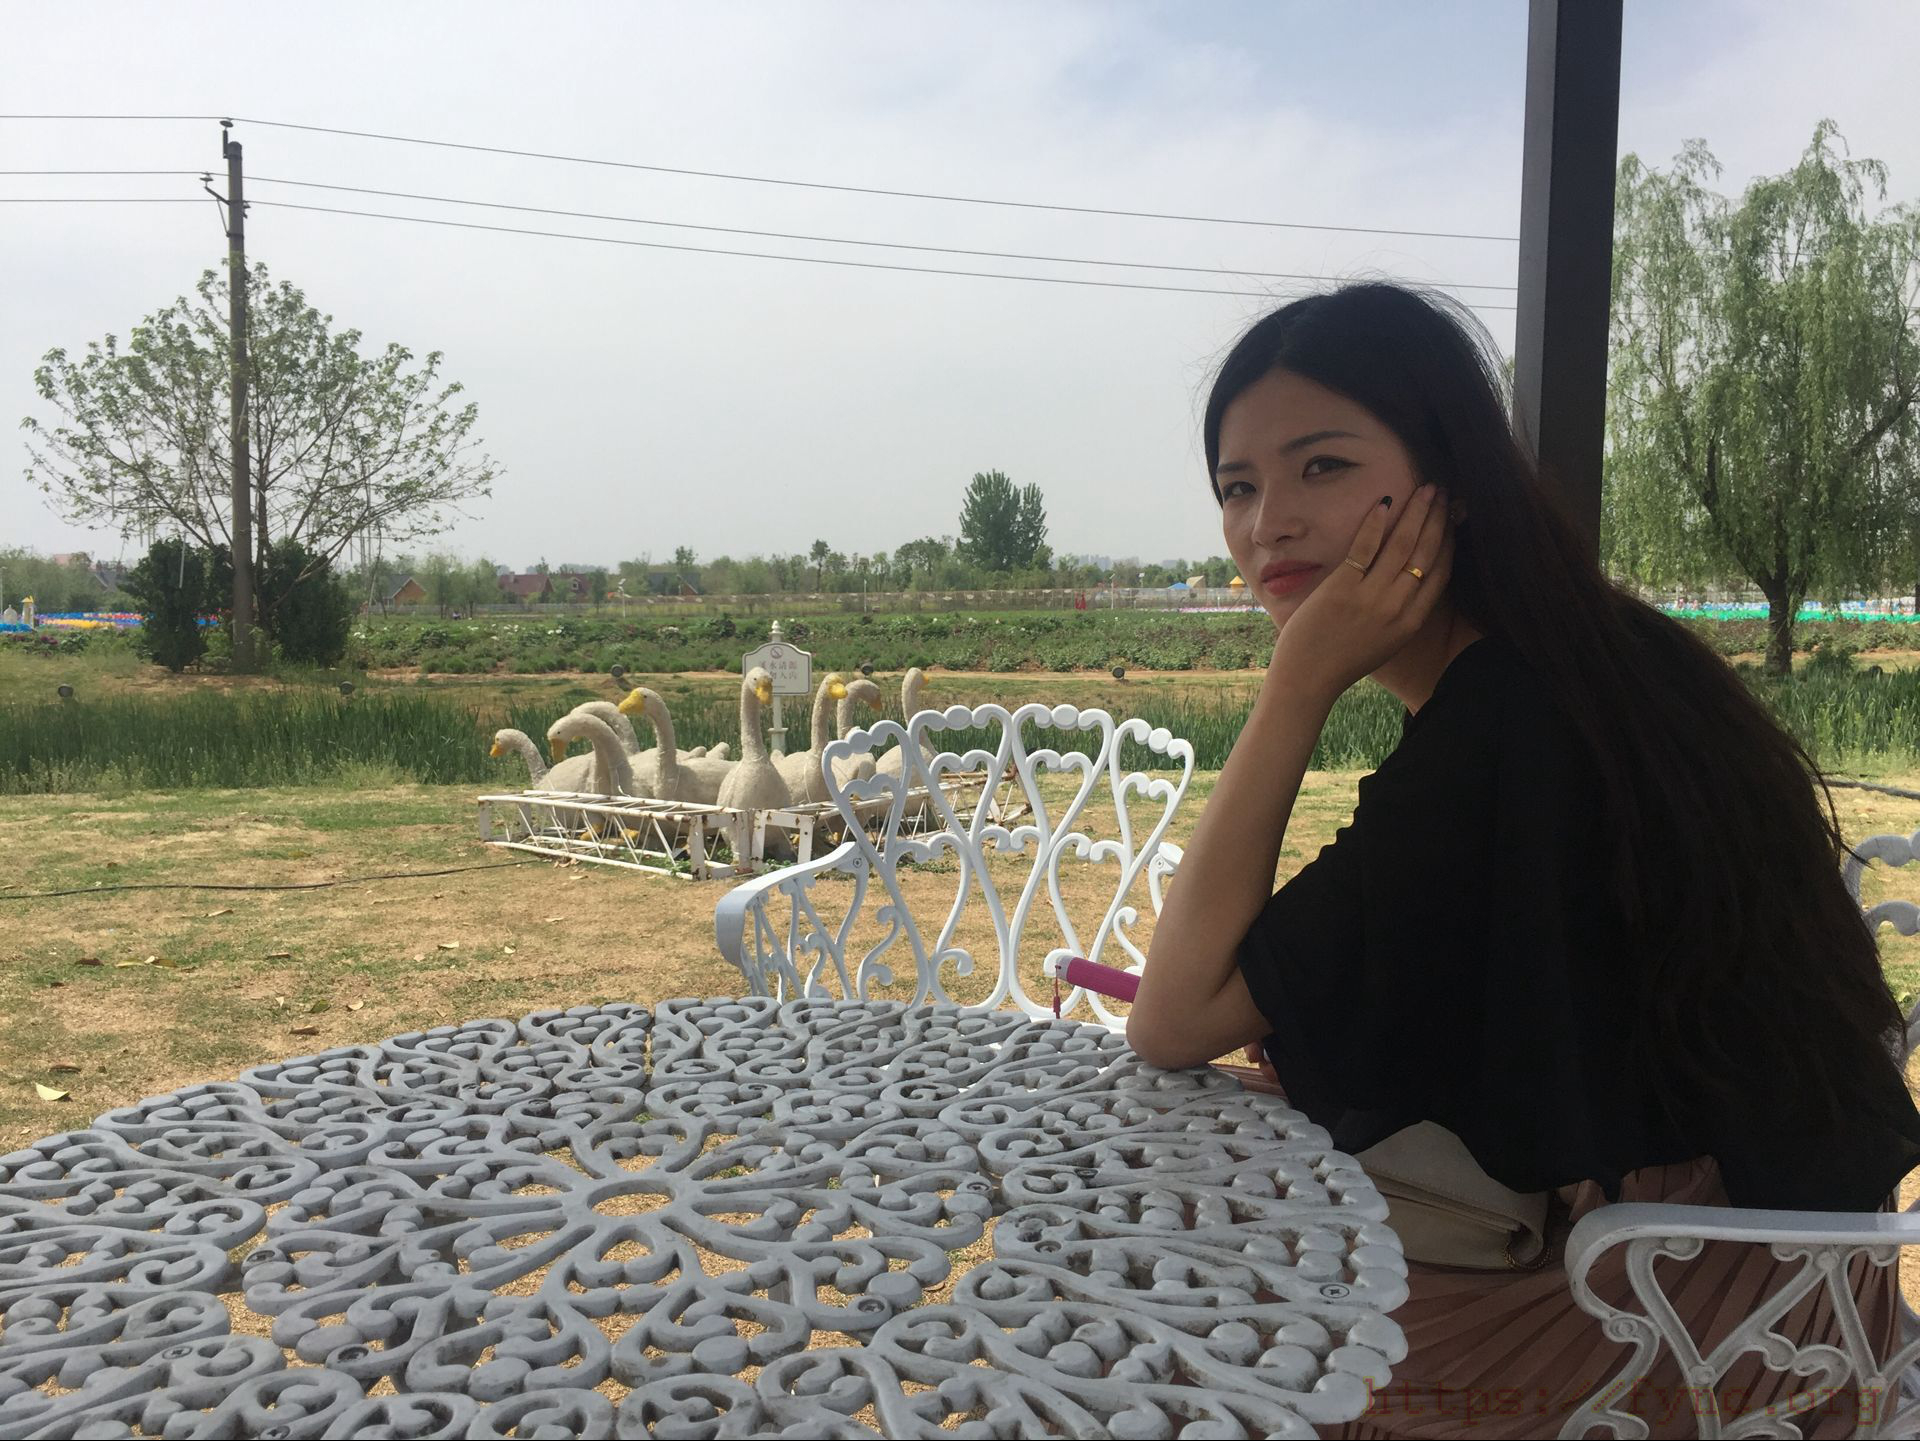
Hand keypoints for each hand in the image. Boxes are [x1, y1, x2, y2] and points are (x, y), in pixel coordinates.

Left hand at [1268, 482, 1456, 700]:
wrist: (1308, 679)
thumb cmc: (1341, 661)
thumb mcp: (1384, 642)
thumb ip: (1400, 614)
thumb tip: (1409, 582)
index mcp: (1410, 623)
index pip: (1440, 574)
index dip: (1449, 542)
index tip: (1453, 519)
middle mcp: (1397, 608)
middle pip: (1426, 553)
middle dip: (1438, 518)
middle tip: (1443, 493)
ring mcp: (1370, 598)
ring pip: (1402, 544)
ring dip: (1416, 512)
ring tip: (1426, 489)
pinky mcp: (1342, 589)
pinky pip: (1365, 548)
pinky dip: (1376, 523)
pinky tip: (1385, 503)